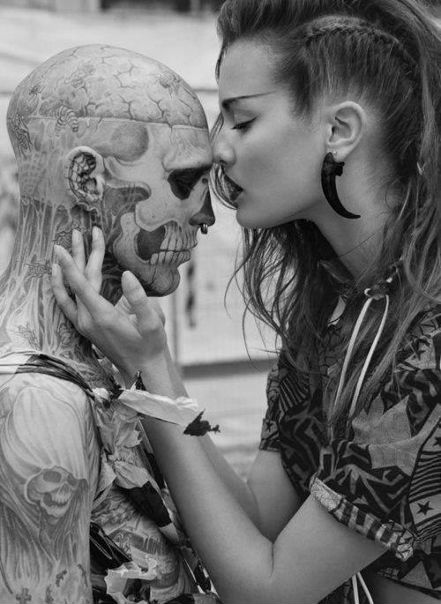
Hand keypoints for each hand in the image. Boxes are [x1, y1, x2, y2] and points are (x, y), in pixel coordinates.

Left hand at [51, 228, 167, 382]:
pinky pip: (67, 303)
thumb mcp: (152, 322)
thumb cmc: (150, 345)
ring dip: (67, 267)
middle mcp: (87, 319)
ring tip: (63, 247)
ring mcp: (83, 324)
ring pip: (71, 290)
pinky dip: (61, 286)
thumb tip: (126, 274)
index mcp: (102, 316)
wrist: (141, 369)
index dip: (72, 262)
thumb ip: (139, 298)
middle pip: (77, 282)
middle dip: (77, 254)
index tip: (63, 244)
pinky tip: (58, 275)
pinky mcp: (84, 326)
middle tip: (76, 231)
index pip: (81, 284)